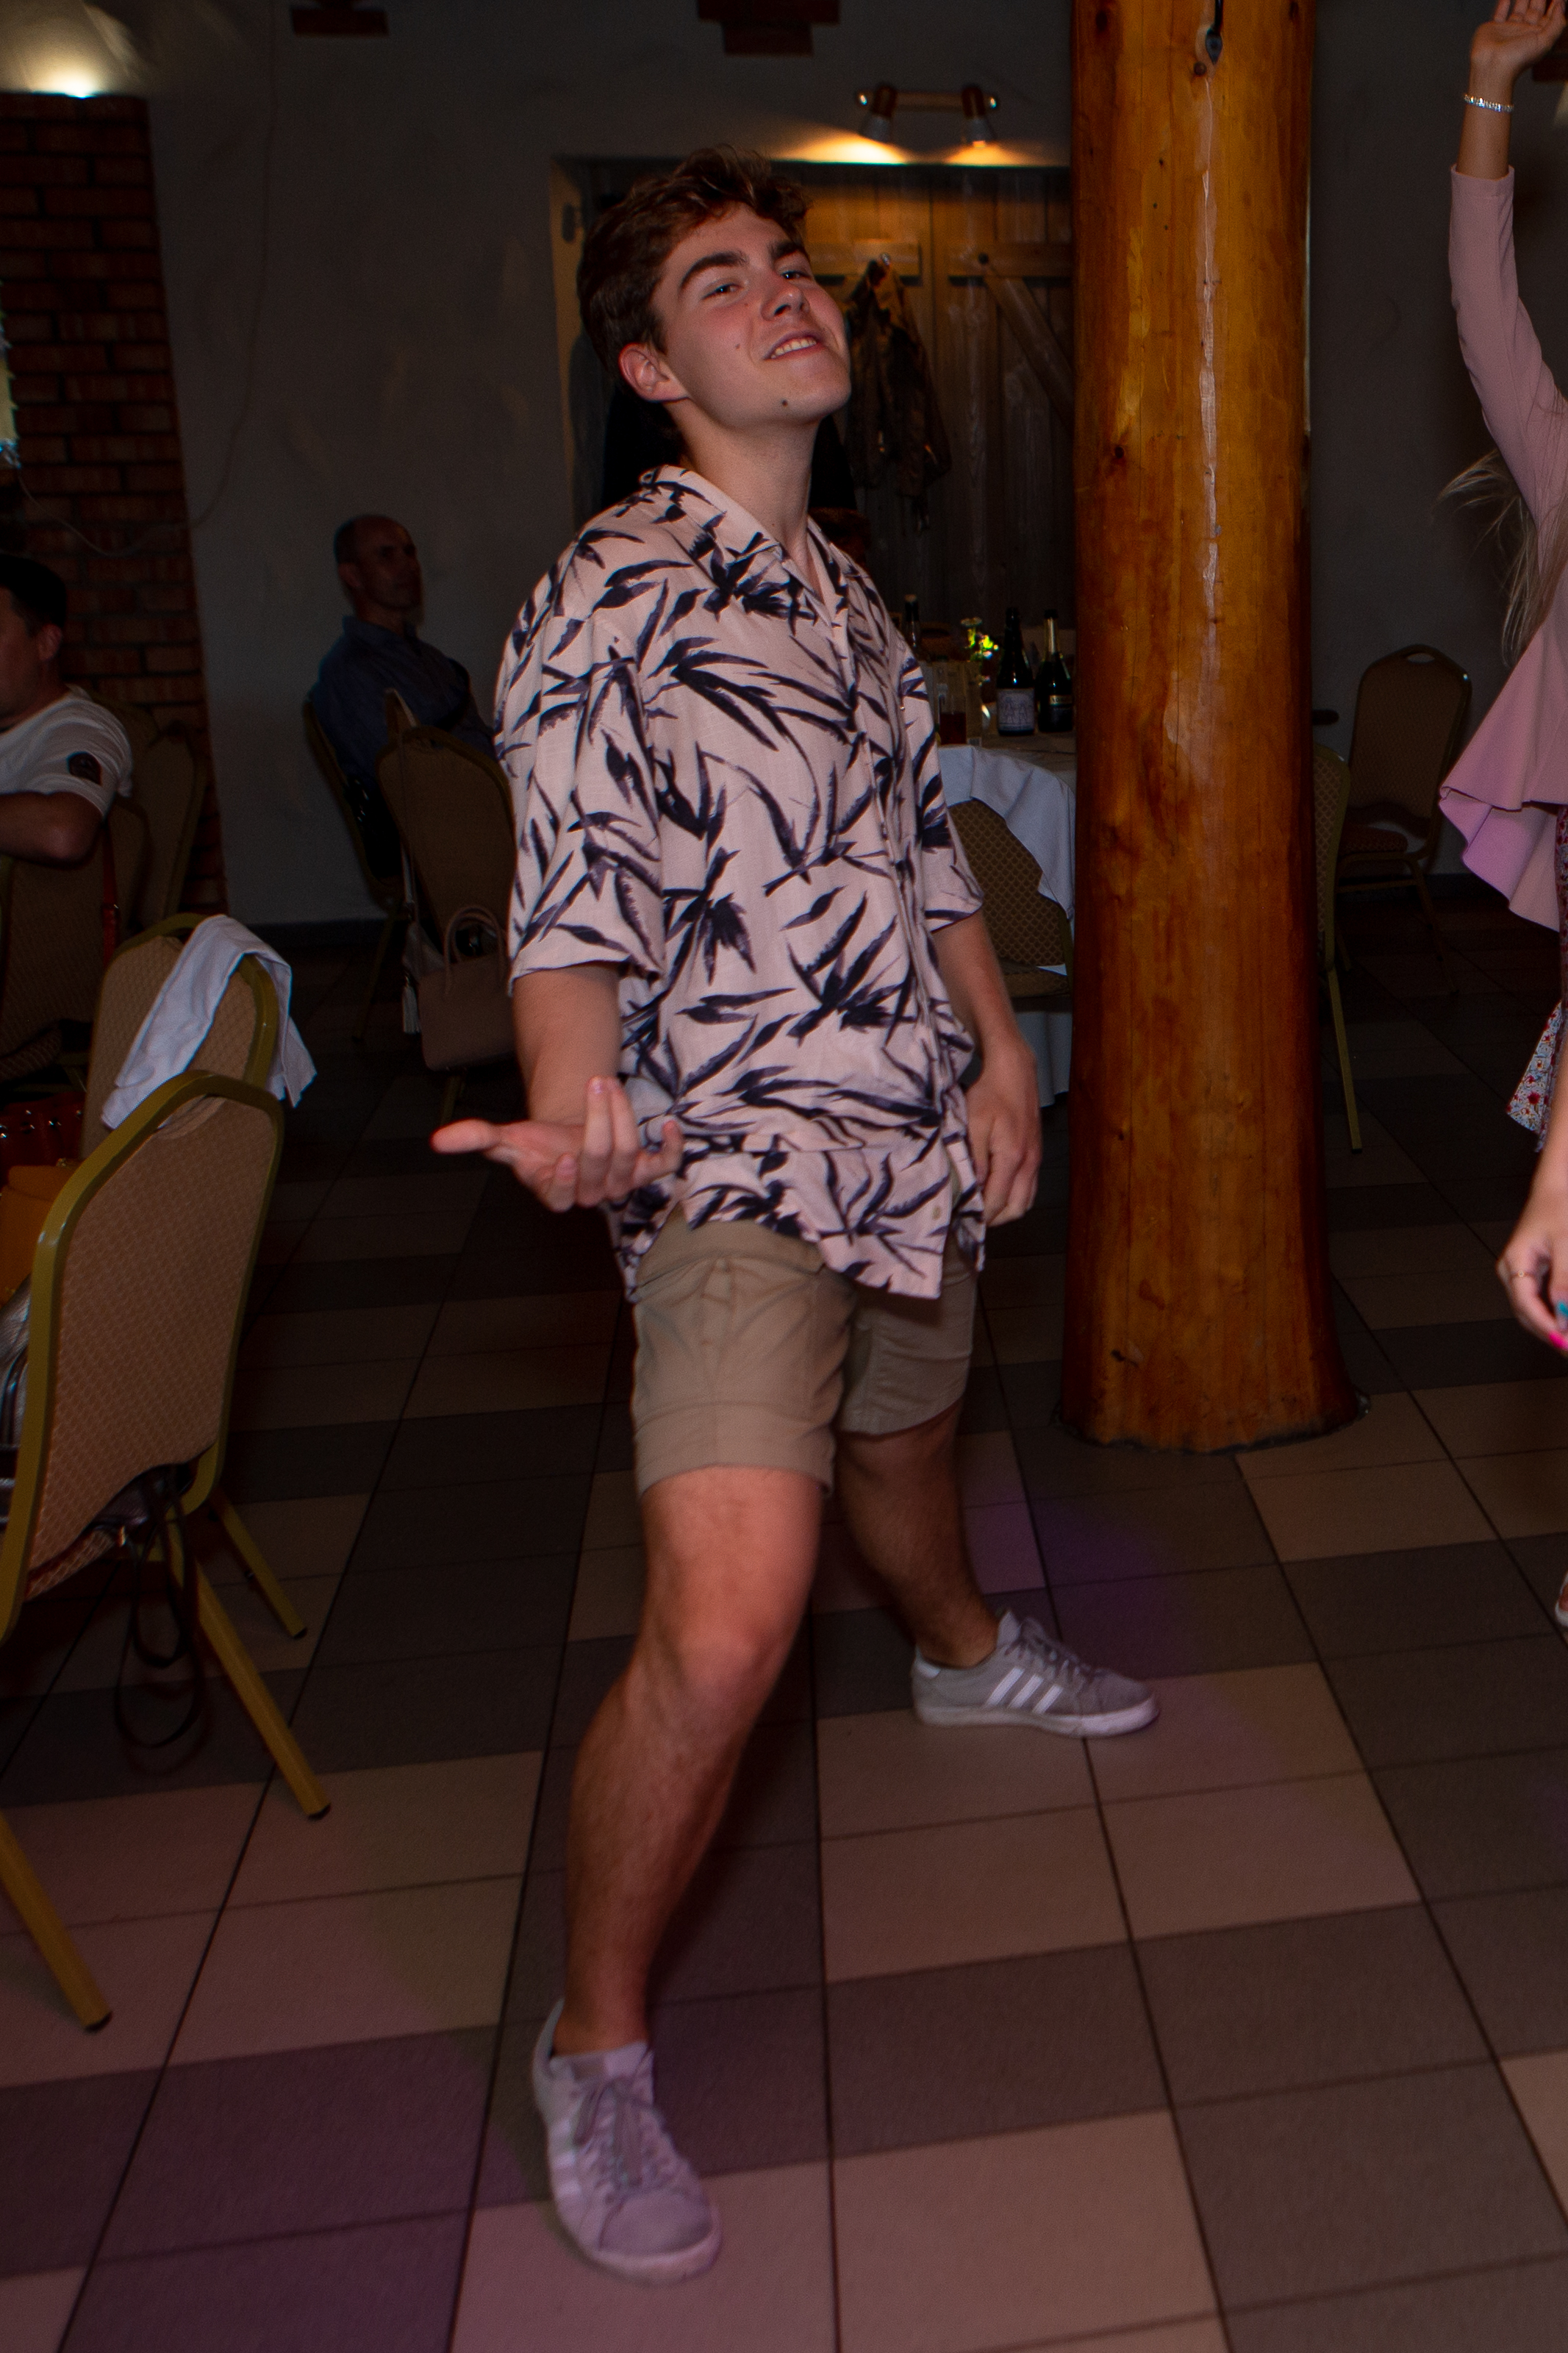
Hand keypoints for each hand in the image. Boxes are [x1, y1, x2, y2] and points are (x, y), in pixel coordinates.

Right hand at [432, 1075, 680, 1212]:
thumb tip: (437, 1140)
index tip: (561, 1156)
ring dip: (621, 1114)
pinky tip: (670, 1123)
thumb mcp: (506, 1138)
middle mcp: (591, 1192)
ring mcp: (621, 1182)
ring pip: (630, 1154)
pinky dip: (673, 1147)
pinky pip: (666, 1165)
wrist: (568, 1141)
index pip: (562, 1196)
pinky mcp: (646, 1170)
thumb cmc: (538, 1144)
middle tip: (596, 1083)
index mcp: (556, 1192)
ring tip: (607, 1084)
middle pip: (602, 1161)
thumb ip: (475, 1138)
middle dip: (599, 1120)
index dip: (564, 1180)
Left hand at [964, 1042, 1040, 1225]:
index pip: (998, 1202)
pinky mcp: (1036, 1153)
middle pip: (1017, 1209)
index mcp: (1012, 1158)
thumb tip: (973, 1189)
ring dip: (1006, 1208)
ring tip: (983, 1204)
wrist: (1015, 1071)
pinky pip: (1030, 1187)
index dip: (981, 1215)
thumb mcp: (973, 1124)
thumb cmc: (990, 1094)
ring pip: (1026, 1201)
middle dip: (995, 1218)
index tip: (962, 1218)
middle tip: (972, 1214)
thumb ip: (974, 1159)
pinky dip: (1015, 1195)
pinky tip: (997, 1187)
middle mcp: (1029, 1163)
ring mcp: (1036, 1159)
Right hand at [1470, 0, 1565, 97]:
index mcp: (1537, 36)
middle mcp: (1524, 32)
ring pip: (1519, 9)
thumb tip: (1561, 5)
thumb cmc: (1517, 60)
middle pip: (1535, 10)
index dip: (1555, 5)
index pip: (1549, 16)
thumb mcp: (1545, 42)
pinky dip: (1503, 4)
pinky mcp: (1494, 28)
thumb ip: (1557, 24)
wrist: (1492, 67)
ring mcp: (1509, 30)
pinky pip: (1500, 13)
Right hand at [1496, 1179, 1567, 1347]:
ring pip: (1532, 1310)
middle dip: (1548, 1331)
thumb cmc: (1558, 1209)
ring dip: (1551, 1325)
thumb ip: (1564, 1279)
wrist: (1556, 1191)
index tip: (1564, 1339)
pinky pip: (1538, 1301)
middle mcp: (1512, 1271)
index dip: (1545, 1325)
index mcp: (1514, 1262)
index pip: (1525, 1304)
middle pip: (1526, 1312)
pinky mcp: (1531, 1274)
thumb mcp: (1566, 1243)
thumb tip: (1565, 1311)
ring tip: (1567, 1336)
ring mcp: (1519, 1273)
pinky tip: (1564, 1319)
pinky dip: (1552, 1312)